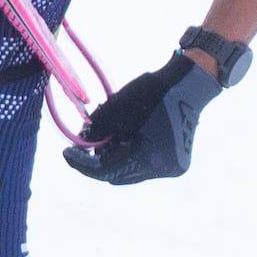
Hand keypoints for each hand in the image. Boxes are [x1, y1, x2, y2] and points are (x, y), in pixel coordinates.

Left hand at [64, 26, 248, 185]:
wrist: (190, 82)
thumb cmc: (154, 92)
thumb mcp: (117, 109)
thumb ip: (96, 130)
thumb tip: (81, 142)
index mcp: (150, 159)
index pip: (107, 170)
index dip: (83, 163)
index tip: (66, 153)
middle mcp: (164, 169)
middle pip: (119, 174)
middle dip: (99, 160)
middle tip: (83, 143)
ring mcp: (172, 167)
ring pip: (132, 170)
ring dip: (115, 155)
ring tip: (105, 134)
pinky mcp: (176, 160)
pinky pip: (145, 163)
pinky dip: (131, 152)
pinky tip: (125, 135)